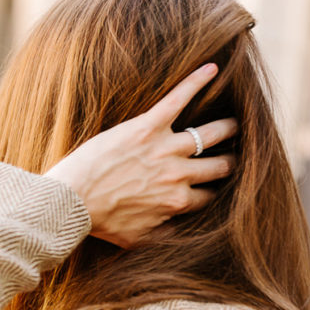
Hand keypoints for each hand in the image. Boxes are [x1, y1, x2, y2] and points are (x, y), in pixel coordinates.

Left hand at [44, 63, 236, 248]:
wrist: (73, 200)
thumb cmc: (101, 222)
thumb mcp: (137, 240)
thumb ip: (164, 235)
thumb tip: (182, 234)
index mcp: (177, 203)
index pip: (209, 197)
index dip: (215, 192)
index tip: (218, 186)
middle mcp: (178, 176)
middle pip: (220, 166)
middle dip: (231, 161)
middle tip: (237, 153)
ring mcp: (165, 148)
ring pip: (211, 134)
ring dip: (227, 127)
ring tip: (235, 123)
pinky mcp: (148, 126)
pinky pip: (179, 98)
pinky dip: (197, 81)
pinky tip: (212, 68)